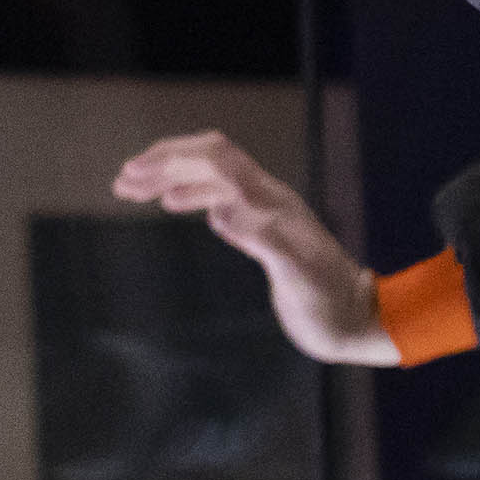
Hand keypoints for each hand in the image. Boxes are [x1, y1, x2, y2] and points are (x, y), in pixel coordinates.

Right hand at [114, 127, 400, 365]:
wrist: (358, 320)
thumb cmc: (328, 307)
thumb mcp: (298, 280)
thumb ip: (265, 242)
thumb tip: (221, 212)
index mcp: (272, 204)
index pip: (216, 160)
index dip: (172, 161)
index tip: (134, 177)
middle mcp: (268, 199)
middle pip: (209, 159)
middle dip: (164, 162)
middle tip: (122, 181)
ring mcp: (266, 212)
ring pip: (211, 175)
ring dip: (170, 175)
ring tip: (132, 189)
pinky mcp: (264, 229)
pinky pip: (220, 196)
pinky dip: (188, 194)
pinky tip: (172, 205)